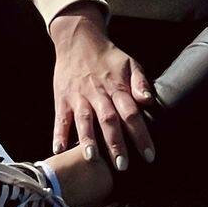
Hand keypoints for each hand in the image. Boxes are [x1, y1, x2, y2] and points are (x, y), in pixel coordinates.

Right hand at [49, 5, 156, 171]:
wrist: (78, 41)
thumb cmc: (108, 58)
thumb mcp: (130, 63)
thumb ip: (140, 82)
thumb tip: (148, 100)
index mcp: (117, 88)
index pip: (132, 114)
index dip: (140, 135)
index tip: (149, 155)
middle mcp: (98, 94)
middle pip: (108, 121)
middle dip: (115, 143)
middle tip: (122, 166)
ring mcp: (78, 97)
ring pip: (83, 120)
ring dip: (87, 140)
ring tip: (91, 159)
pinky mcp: (62, 99)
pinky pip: (60, 119)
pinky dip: (58, 135)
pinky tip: (59, 151)